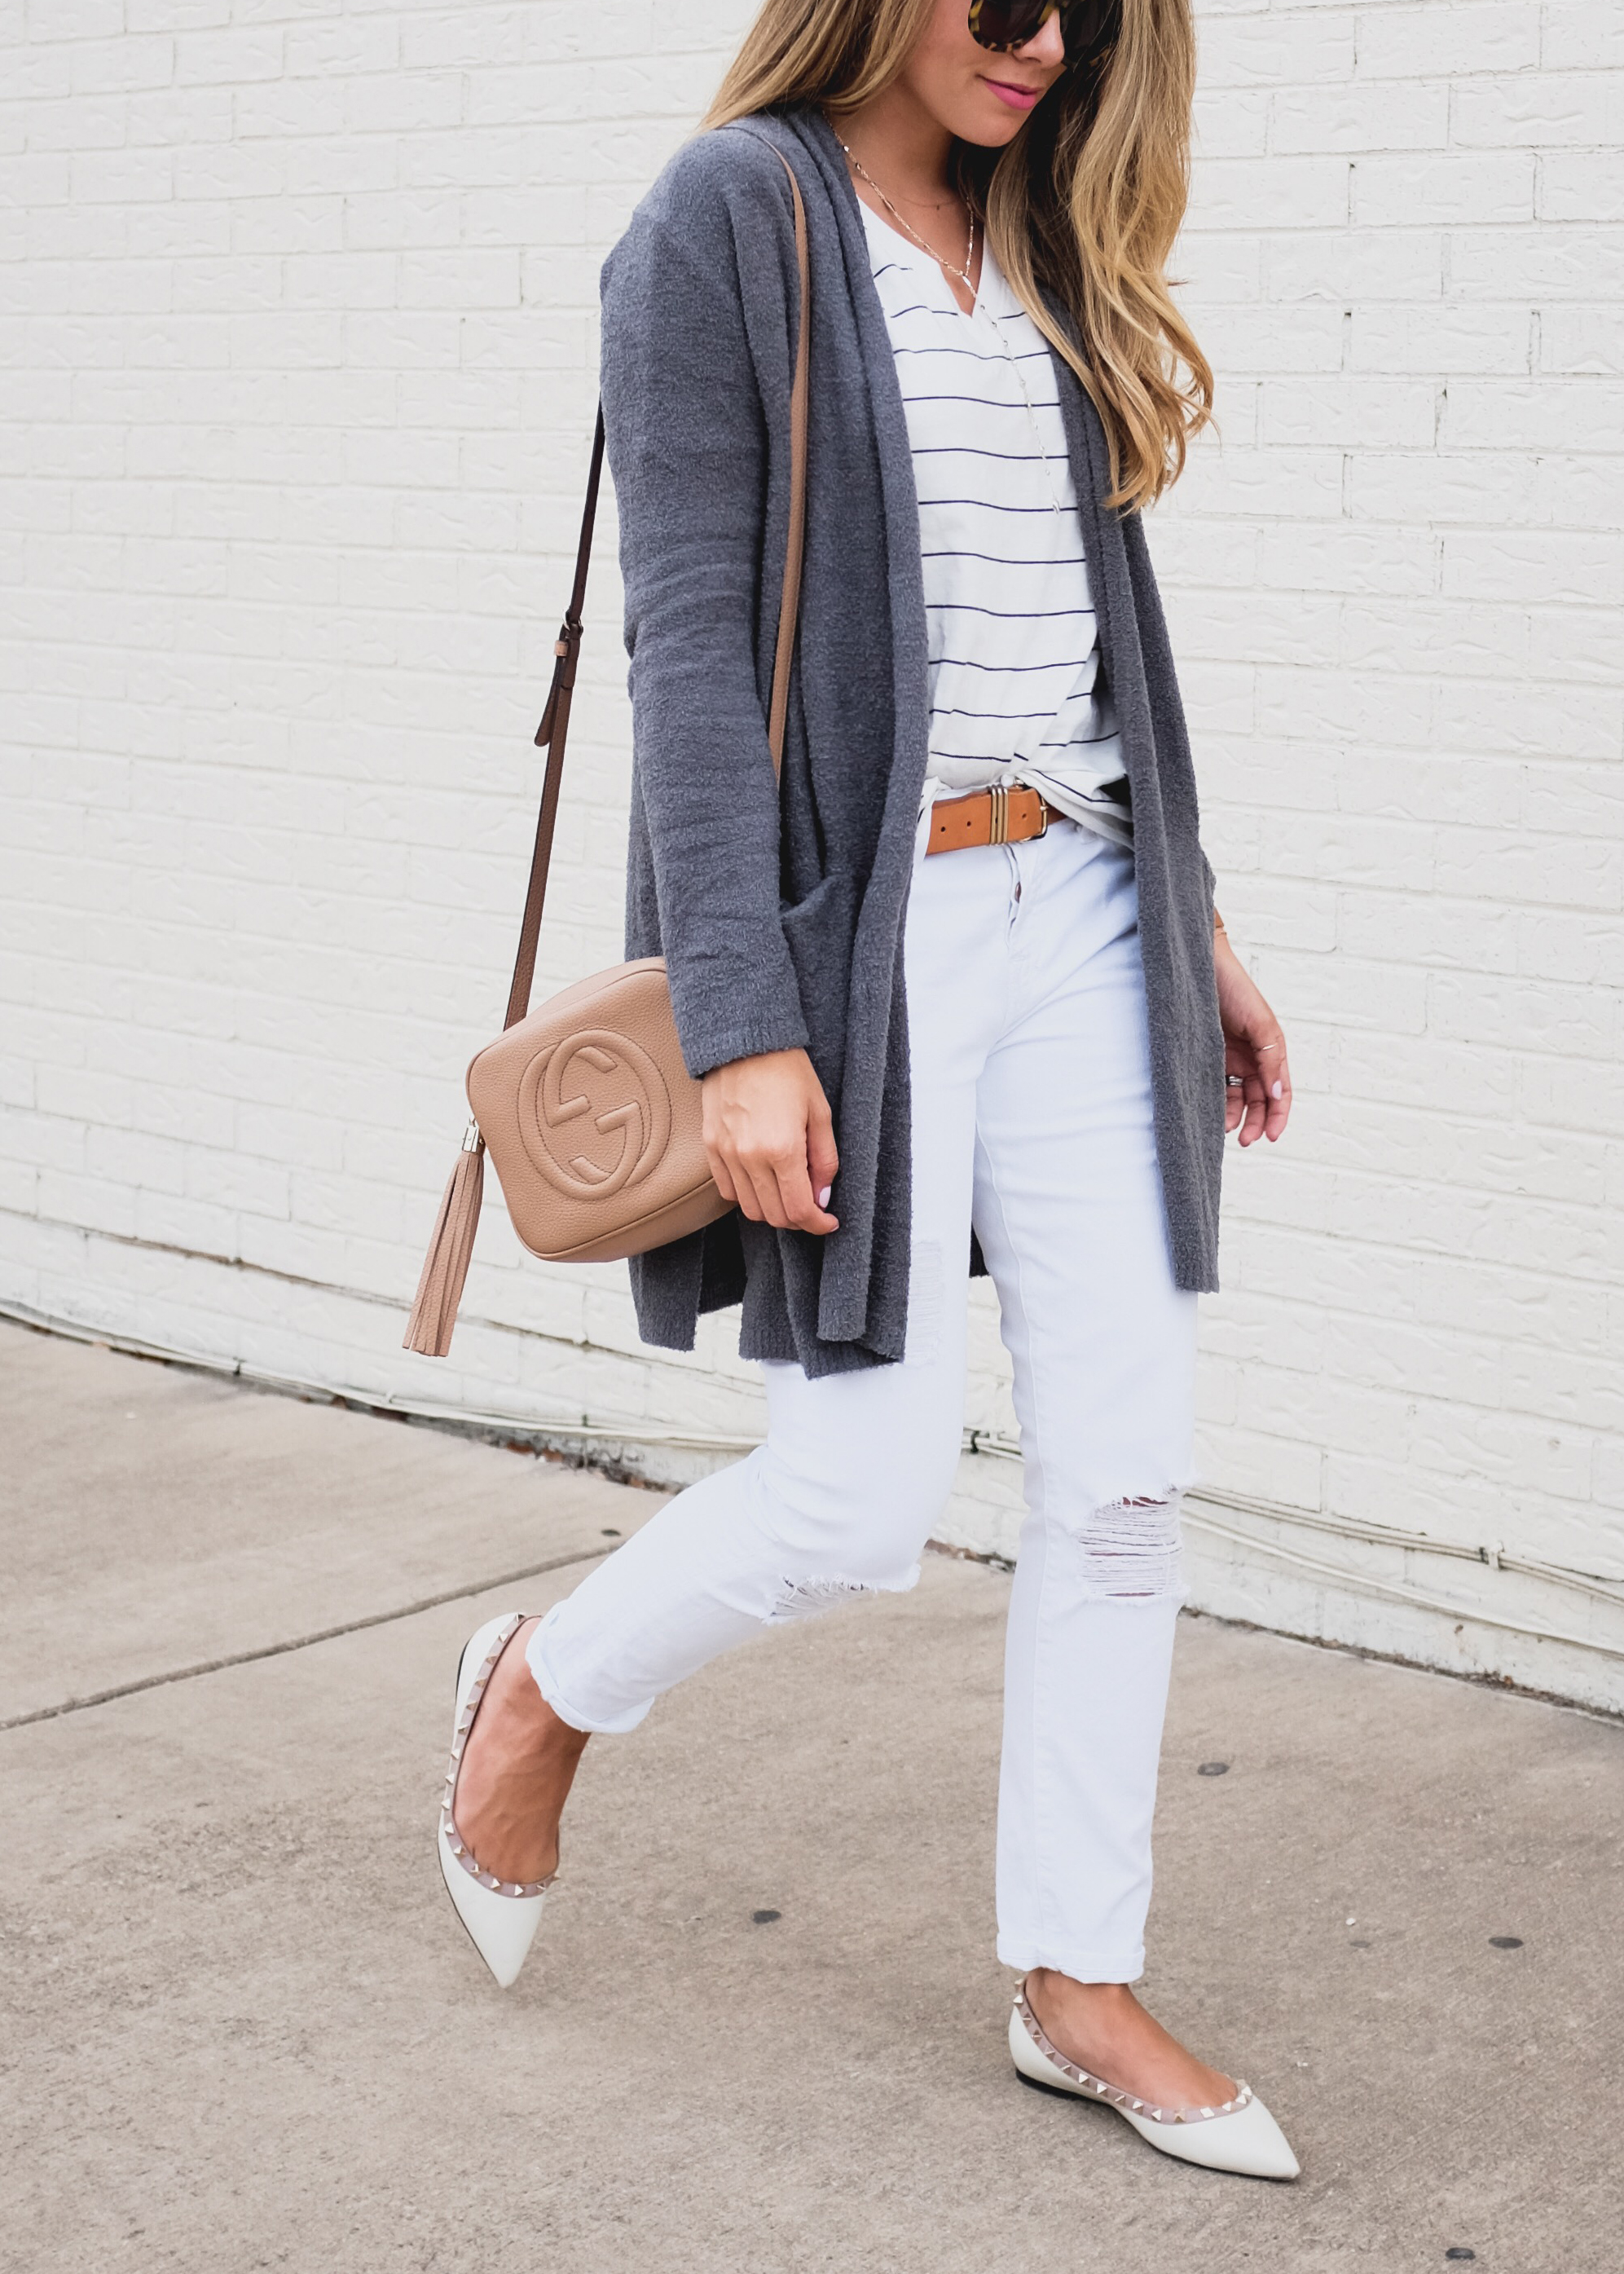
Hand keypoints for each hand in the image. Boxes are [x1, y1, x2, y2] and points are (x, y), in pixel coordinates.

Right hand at [701, 1048, 839, 1234]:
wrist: (746, 1043)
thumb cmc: (788, 1072)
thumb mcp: (820, 1113)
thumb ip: (825, 1160)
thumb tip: (822, 1197)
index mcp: (782, 1149)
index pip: (799, 1210)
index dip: (817, 1224)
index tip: (827, 1222)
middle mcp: (750, 1157)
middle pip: (774, 1216)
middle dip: (798, 1220)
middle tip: (811, 1209)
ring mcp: (726, 1154)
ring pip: (749, 1208)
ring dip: (772, 1210)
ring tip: (788, 1194)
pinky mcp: (711, 1147)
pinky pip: (727, 1190)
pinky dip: (746, 1196)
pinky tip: (762, 1182)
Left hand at [1214, 930, 1291, 1146]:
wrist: (1198, 966)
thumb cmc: (1234, 988)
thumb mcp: (1260, 1024)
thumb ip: (1271, 1059)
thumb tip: (1278, 1096)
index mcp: (1272, 1048)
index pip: (1280, 1091)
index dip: (1278, 1115)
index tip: (1270, 1136)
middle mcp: (1252, 1056)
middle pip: (1259, 1099)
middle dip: (1255, 1122)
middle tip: (1245, 1140)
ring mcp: (1229, 1057)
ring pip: (1236, 1096)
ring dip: (1235, 1115)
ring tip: (1225, 1129)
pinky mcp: (1207, 1055)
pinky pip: (1215, 1085)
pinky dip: (1216, 1101)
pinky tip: (1210, 1113)